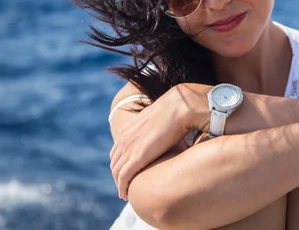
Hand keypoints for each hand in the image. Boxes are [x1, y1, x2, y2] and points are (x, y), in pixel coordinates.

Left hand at [109, 83, 209, 199]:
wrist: (180, 107)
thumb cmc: (178, 111)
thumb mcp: (163, 118)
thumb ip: (158, 126)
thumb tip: (169, 130)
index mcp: (131, 128)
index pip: (118, 149)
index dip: (120, 162)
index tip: (127, 172)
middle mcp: (126, 137)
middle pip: (115, 161)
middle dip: (118, 175)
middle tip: (125, 186)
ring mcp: (129, 147)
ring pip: (117, 171)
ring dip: (119, 184)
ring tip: (125, 193)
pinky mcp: (136, 157)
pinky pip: (123, 177)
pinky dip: (122, 187)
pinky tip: (126, 194)